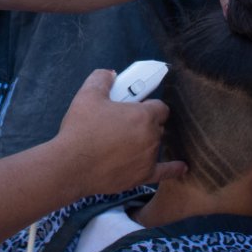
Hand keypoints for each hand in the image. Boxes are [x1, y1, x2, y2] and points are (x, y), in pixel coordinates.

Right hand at [52, 70, 185, 197]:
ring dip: (146, 142)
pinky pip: (164, 172)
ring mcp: (149, 158)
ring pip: (155, 145)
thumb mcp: (88, 95)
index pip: (159, 106)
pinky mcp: (142, 176)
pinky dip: (173, 169)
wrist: (71, 166)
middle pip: (157, 126)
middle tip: (123, 124)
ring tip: (124, 143)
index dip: (148, 105)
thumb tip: (111, 74)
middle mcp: (152, 137)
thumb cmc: (80, 129)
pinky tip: (181, 167)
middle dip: (145, 123)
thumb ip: (102, 78)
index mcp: (144, 116)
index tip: (135, 107)